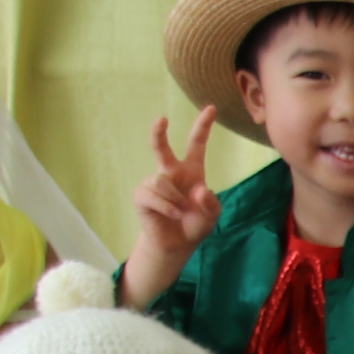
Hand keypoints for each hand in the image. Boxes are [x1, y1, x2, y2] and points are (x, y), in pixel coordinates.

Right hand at [123, 108, 220, 302]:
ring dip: (174, 199)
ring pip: (161, 180)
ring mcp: (154, 183)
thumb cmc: (195, 224)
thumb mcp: (211, 215)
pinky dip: (165, 206)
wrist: (177, 244)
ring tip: (179, 212)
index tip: (211, 108)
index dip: (202, 126)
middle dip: (158, 133)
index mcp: (191, 171)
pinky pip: (152, 194)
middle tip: (161, 120)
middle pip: (161, 147)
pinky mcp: (142, 195)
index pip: (196, 144)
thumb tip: (198, 191)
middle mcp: (171, 172)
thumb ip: (210, 203)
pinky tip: (171, 215)